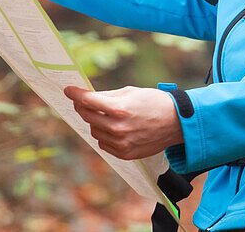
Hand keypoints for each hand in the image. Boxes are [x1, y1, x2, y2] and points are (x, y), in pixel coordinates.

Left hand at [64, 85, 183, 159]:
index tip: (68, 90)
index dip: (75, 94)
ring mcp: (121, 143)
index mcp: (119, 109)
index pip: (88, 101)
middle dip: (82, 107)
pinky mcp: (125, 154)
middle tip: (82, 102)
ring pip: (94, 131)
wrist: (176, 122)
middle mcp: (118, 128)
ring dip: (95, 122)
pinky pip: (103, 144)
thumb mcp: (131, 92)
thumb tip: (88, 98)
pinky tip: (114, 128)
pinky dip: (104, 135)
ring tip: (107, 116)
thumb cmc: (155, 102)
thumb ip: (107, 96)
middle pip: (87, 116)